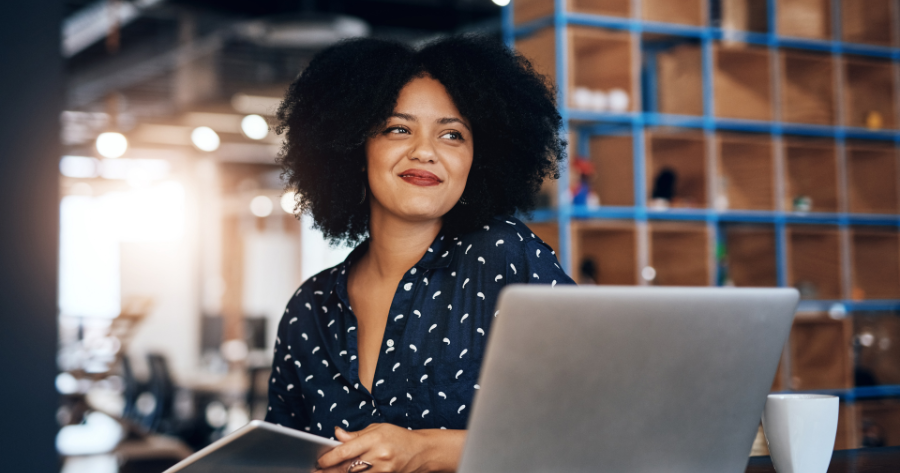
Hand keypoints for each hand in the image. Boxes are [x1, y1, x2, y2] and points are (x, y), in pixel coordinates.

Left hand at [313, 423, 464, 472]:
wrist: (422, 452)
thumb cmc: (398, 437)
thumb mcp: (378, 428)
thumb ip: (355, 434)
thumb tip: (336, 434)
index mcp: (375, 439)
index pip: (346, 451)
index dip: (329, 458)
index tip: (319, 461)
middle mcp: (379, 456)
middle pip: (347, 468)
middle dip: (329, 471)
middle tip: (316, 471)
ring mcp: (383, 470)